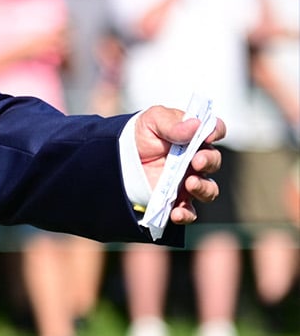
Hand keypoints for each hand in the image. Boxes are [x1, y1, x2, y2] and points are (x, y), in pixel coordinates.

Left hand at [134, 105, 225, 224]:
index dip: (216, 132)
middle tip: (196, 161)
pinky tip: (176, 212)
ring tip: (189, 183)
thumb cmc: (141, 135)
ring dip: (203, 187)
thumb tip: (195, 125)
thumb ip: (172, 123)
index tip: (208, 135)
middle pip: (213, 161)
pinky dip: (186, 214)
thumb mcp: (151, 121)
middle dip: (208, 161)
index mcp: (193, 136)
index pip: (215, 131)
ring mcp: (188, 180)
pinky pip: (188, 211)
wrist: (119, 158)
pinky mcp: (177, 199)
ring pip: (208, 189)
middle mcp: (196, 159)